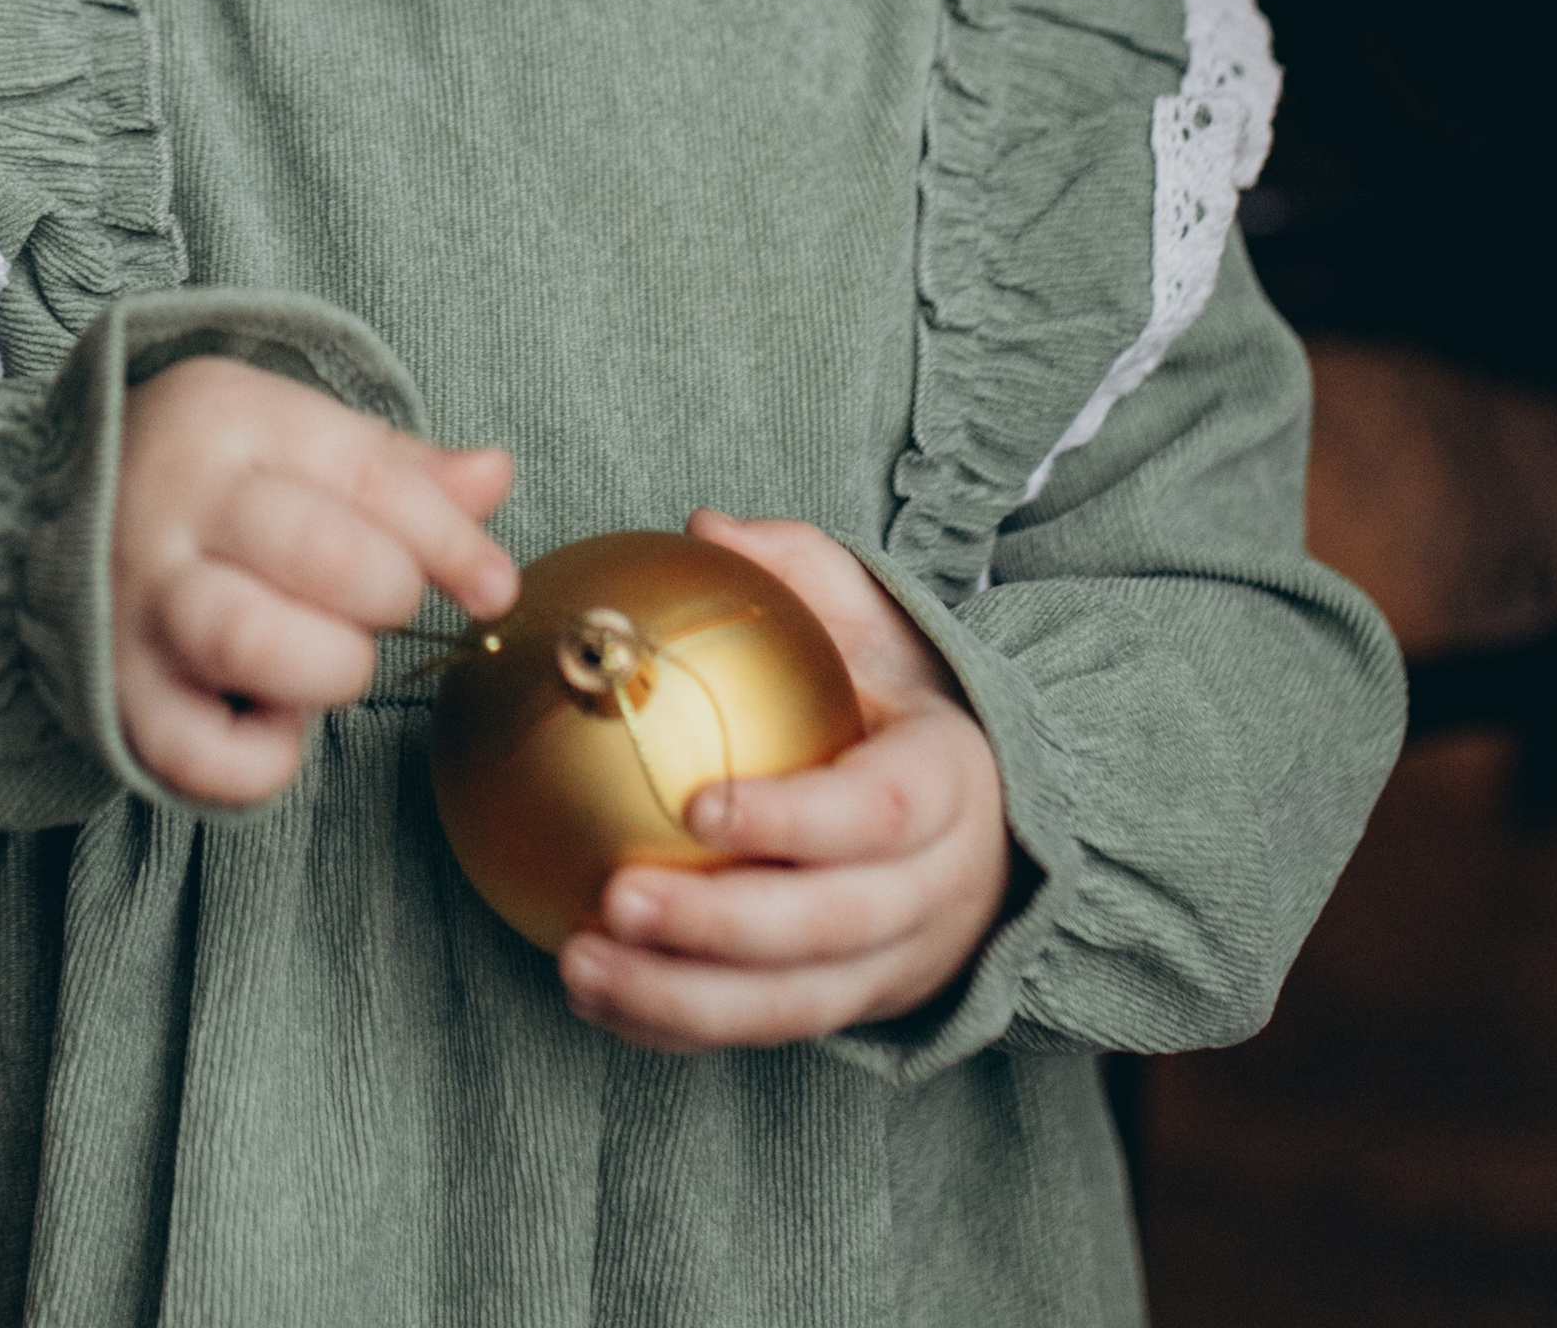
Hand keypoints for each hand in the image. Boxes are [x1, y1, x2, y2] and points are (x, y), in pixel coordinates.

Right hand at [112, 356, 515, 804]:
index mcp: (227, 418)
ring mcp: (137, 602)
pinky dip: (262, 760)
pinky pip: (203, 755)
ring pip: (257, 642)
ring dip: (328, 667)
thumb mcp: (291, 439)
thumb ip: (395, 466)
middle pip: (325, 557)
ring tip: (324, 656)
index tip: (493, 588)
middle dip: (386, 595)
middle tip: (373, 602)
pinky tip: (269, 718)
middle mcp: (174, 504)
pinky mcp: (116, 694)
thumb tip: (494, 475)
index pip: (371, 478)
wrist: (47, 511)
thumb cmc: (206, 480)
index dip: (452, 542)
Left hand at [559, 510, 1010, 1051]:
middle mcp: (930, 891)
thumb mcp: (870, 618)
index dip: (792, 819)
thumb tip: (706, 526)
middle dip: (720, 925)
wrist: (977, 818)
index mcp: (943, 787)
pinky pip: (760, 1031)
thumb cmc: (892, 701)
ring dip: (682, 995)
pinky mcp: (846, 1008)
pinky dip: (676, 1025)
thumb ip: (795, 567)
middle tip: (615, 896)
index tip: (697, 807)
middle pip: (828, 926)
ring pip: (792, 1002)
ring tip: (580, 961)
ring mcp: (892, 963)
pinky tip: (589, 991)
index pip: (875, 813)